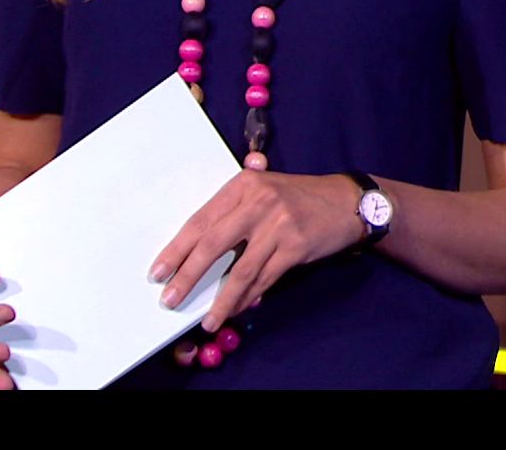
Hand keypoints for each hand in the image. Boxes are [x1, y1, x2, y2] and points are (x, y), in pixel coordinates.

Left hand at [151, 171, 365, 334]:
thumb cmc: (299, 197)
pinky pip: (265, 279)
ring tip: (207, 320)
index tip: (158, 271)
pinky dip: (248, 297)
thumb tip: (196, 248)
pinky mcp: (296, 247)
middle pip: (213, 245)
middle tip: (170, 299)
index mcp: (243, 185)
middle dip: (187, 276)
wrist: (346, 202)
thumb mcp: (265, 188)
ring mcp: (279, 225)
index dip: (177, 249)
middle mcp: (259, 202)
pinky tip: (237, 309)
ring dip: (221, 300)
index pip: (201, 220)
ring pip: (240, 270)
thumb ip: (233, 208)